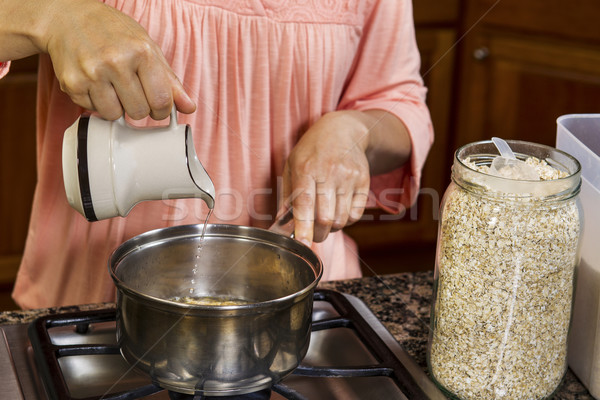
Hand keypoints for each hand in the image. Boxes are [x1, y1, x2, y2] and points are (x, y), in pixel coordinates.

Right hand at [40, 0, 194, 119]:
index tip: (158, 108)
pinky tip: (95, 83)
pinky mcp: (72, 84)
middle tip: (132, 92)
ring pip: (115, 115)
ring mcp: (91, 74)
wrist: (66, 17)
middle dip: (139, 107)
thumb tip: (189, 108)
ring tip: (112, 86)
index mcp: (141, 52)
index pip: (161, 101)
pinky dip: (96, 102)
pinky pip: (93, 110)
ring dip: (117, 107)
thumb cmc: (112, 31)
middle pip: (139, 112)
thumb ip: (170, 80)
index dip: (162, 111)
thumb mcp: (147, 47)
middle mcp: (115, 62)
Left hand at [281, 111, 370, 243]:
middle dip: (317, 234)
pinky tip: (338, 212)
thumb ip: (287, 195)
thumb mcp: (292, 164)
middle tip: (313, 235)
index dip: (303, 227)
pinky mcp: (363, 181)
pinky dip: (346, 221)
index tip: (303, 244)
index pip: (305, 203)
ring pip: (341, 220)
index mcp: (306, 169)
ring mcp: (348, 177)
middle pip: (325, 217)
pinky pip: (355, 215)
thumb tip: (280, 222)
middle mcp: (328, 173)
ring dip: (331, 228)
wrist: (343, 130)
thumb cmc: (312, 150)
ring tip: (325, 219)